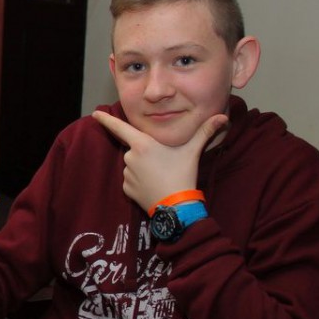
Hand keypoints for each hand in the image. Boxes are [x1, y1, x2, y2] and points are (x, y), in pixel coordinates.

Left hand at [92, 110, 226, 211]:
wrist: (176, 206)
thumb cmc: (182, 175)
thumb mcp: (193, 151)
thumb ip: (205, 132)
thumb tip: (223, 117)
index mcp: (143, 144)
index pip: (120, 128)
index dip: (106, 120)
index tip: (94, 113)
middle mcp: (130, 157)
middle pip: (135, 149)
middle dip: (147, 153)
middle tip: (164, 164)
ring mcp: (127, 174)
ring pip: (134, 165)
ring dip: (144, 167)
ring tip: (162, 175)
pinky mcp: (126, 189)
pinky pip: (132, 180)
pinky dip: (141, 181)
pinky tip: (154, 185)